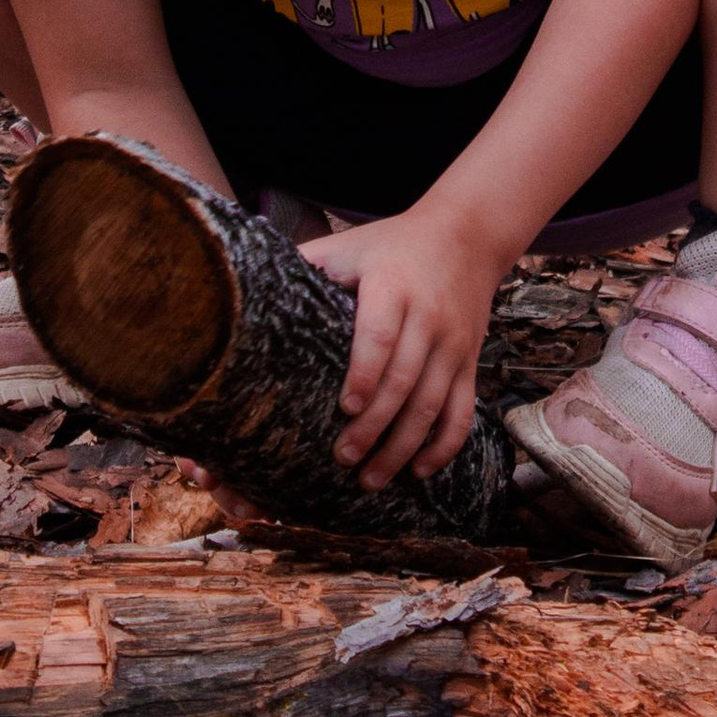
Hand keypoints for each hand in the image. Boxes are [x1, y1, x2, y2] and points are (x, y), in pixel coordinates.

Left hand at [303, 208, 497, 489]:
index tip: (344, 408)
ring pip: (432, 404)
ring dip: (403, 447)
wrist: (465, 236)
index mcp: (392, 287)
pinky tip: (420, 472)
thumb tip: (246, 287)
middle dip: (374, 426)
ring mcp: (453, 344)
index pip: (380, 335)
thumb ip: (306, 264)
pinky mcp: (469, 362)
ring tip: (371, 479)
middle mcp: (428, 318)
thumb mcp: (348, 246)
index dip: (364, 374)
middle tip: (343, 459)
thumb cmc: (390, 246)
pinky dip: (444, 446)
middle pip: (404, 380)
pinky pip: (461, 411)